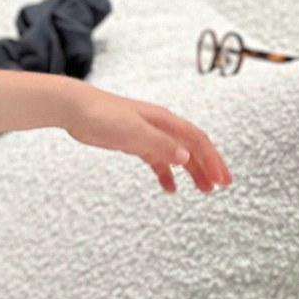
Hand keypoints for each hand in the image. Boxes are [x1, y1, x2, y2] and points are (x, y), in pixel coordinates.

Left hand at [60, 81, 232, 195]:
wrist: (76, 108)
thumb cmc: (102, 114)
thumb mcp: (133, 132)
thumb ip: (159, 144)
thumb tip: (185, 157)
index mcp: (165, 122)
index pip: (197, 141)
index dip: (212, 160)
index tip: (222, 179)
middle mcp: (161, 127)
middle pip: (192, 148)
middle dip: (208, 167)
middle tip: (219, 186)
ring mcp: (148, 135)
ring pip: (177, 155)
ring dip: (191, 172)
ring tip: (202, 189)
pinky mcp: (135, 142)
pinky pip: (157, 160)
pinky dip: (166, 173)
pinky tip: (170, 187)